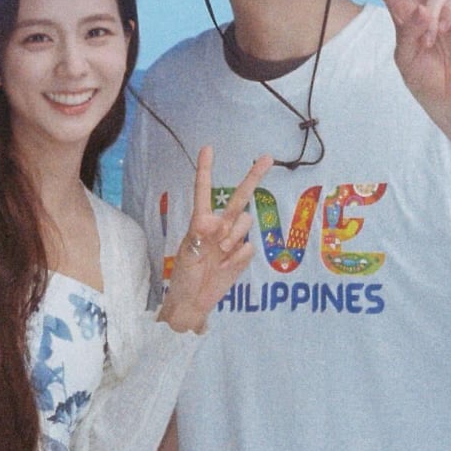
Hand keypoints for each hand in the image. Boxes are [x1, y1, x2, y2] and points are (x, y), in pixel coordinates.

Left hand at [159, 147, 270, 333]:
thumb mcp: (186, 252)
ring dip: (234, 235)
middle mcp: (219, 225)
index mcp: (200, 221)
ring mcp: (233, 239)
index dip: (206, 170)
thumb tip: (216, 223)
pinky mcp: (242, 254)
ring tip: (219, 253)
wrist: (193, 302)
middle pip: (239, 197)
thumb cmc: (183, 276)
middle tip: (267, 157)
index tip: (208, 148)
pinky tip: (225, 266)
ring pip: (245, 222)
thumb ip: (200, 235)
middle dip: (253, 177)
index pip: (203, 191)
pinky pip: (247, 247)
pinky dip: (237, 256)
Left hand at [353, 0, 450, 117]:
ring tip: (428, 39)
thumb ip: (407, 30)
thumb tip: (422, 9)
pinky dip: (445, 16)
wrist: (448, 96)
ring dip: (428, 16)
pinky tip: (443, 31)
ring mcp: (447, 8)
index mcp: (403, 12)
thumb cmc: (422, 77)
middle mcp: (425, 4)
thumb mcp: (403, 54)